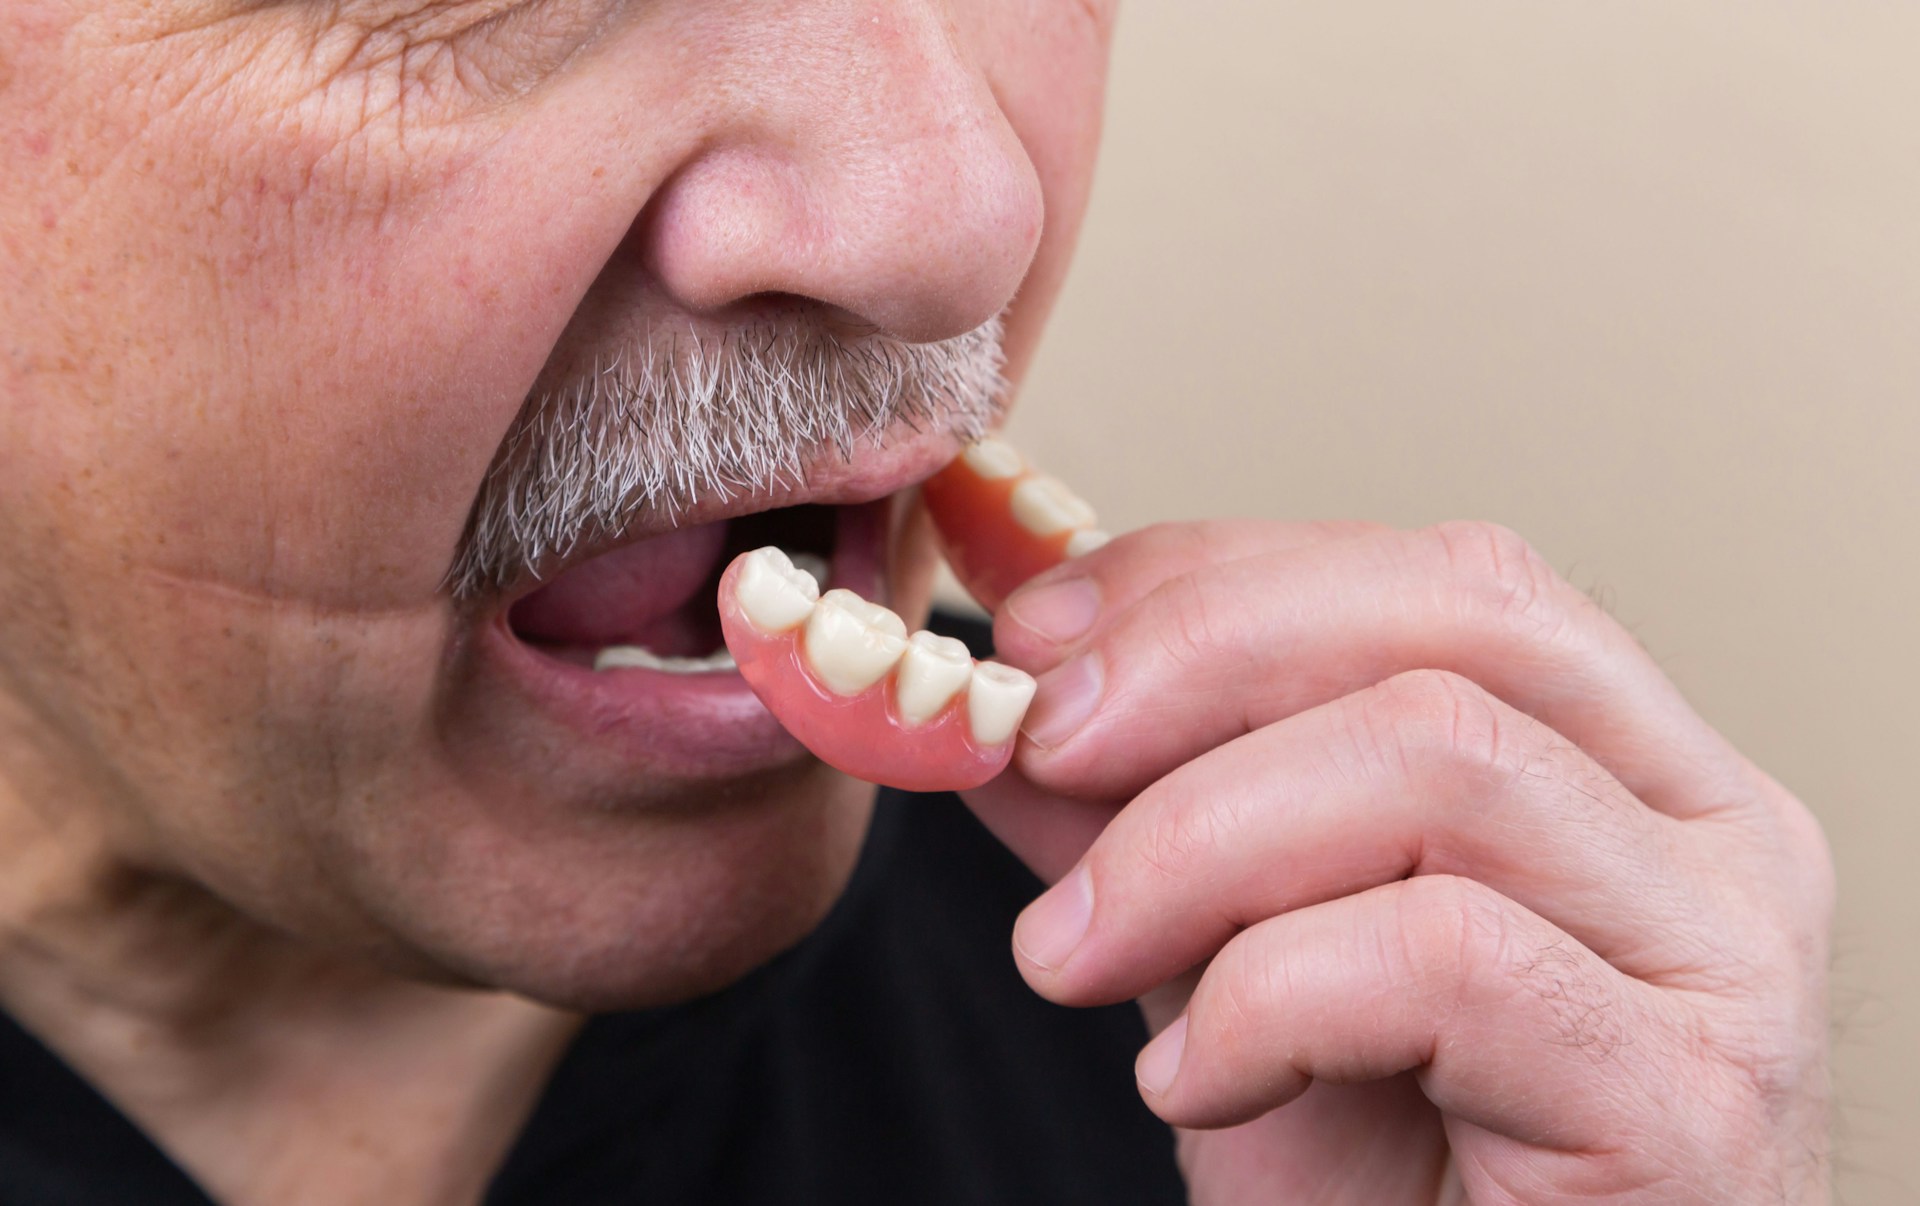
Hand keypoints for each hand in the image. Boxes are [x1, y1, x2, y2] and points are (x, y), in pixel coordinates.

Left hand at [962, 520, 1832, 1203]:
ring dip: (1194, 840)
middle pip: (1454, 615)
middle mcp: (1710, 829)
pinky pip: (1441, 956)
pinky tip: (1193, 1081)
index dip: (1214, 578)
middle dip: (1198, 655)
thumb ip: (1160, 820)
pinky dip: (1264, 998)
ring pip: (1438, 759)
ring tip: (1077, 954)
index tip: (1039, 636)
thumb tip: (1013, 697)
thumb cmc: (1407, 1186)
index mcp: (1622, 764)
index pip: (1430, 578)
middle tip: (1036, 742)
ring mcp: (1722, 958)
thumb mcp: (1247, 958)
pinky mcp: (1690, 1103)